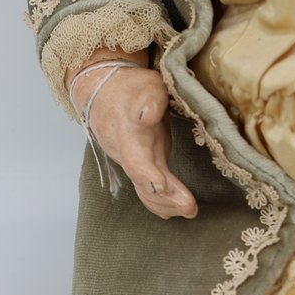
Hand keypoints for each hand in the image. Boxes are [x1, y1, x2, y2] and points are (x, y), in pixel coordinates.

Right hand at [72, 53, 197, 220]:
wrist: (103, 93)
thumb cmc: (130, 87)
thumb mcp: (145, 84)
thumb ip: (150, 98)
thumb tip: (148, 116)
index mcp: (127, 132)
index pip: (135, 158)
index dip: (147, 174)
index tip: (161, 185)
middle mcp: (126, 152)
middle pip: (142, 180)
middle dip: (164, 196)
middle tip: (189, 207)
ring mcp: (132, 160)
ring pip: (144, 189)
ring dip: (166, 204)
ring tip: (190, 210)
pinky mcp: (141, 164)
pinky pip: (147, 189)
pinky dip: (161, 203)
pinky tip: (179, 211)